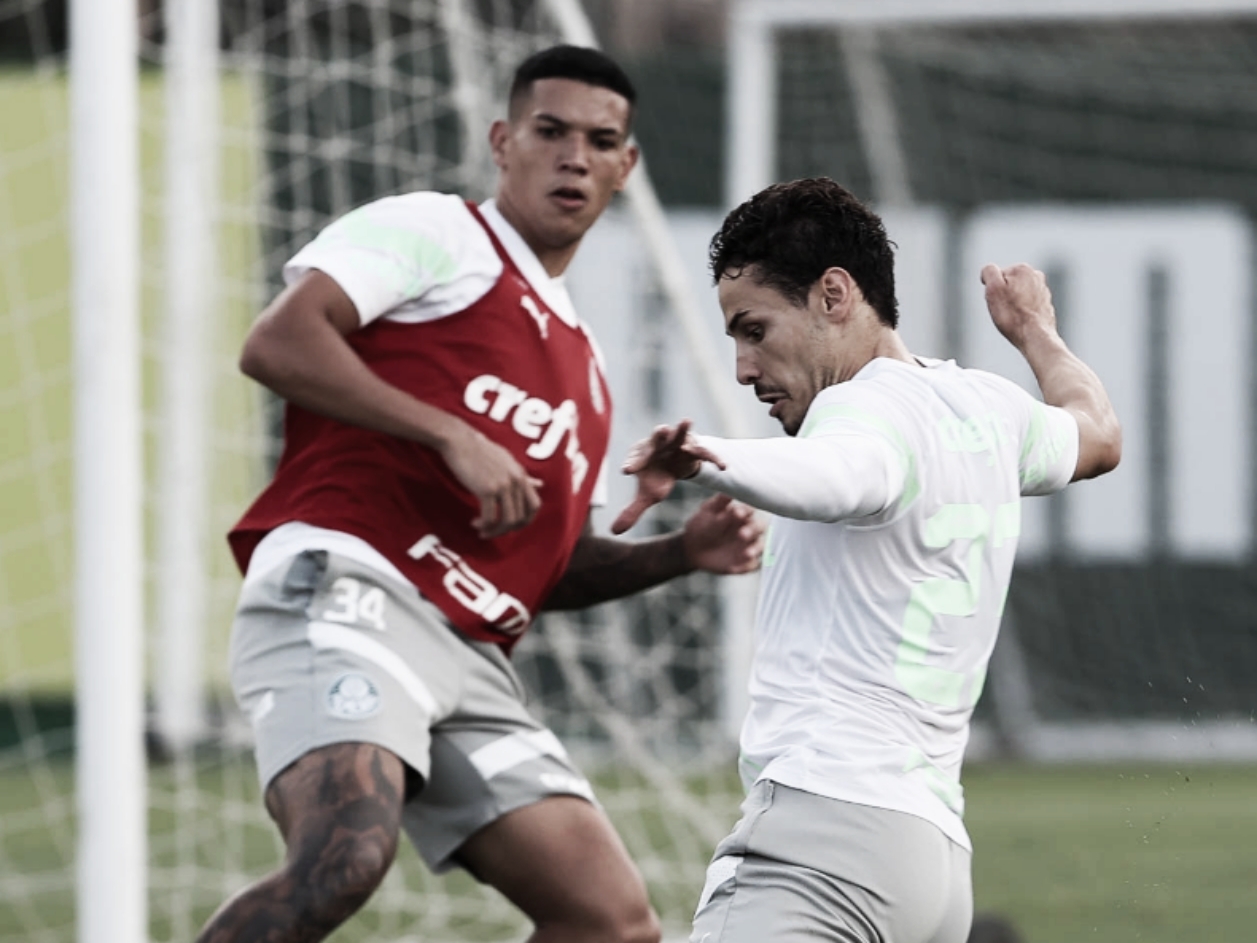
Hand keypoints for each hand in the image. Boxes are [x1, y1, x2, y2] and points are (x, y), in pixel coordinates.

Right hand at [439, 423, 541, 537]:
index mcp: (521, 475)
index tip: (511, 525)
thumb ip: (523, 476)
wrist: (459, 440)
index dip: (525, 520)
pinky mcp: (486, 489)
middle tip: (493, 531)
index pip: (535, 506)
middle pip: (522, 517)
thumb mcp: (507, 461)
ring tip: (483, 531)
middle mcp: (516, 481)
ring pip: (508, 521)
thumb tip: (540, 485)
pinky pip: (490, 518)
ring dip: (495, 531)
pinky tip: (475, 523)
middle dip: (507, 530)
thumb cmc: (480, 450)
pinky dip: (483, 525)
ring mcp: (503, 485)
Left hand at [611, 421, 725, 533]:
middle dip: (660, 434)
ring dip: (683, 429)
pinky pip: (705, 453)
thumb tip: (614, 532)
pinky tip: (724, 468)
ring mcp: (678, 444)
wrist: (675, 464)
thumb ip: (632, 511)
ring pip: (680, 435)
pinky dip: (714, 459)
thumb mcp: (647, 494)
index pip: (635, 458)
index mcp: (643, 454)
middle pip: (657, 436)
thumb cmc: (657, 477)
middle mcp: (660, 445)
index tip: (626, 471)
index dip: (632, 464)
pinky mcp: (695, 449)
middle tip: (662, 430)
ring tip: (687, 421)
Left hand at [682, 494, 764, 574]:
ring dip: (756, 549)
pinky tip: (741, 567)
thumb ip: (720, 502)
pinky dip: (749, 565)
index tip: (738, 513)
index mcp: (741, 514)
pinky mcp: (745, 562)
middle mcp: (749, 529)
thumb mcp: (707, 511)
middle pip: (760, 527)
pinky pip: (752, 565)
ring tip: (747, 553)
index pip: (750, 510)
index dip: (746, 511)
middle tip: (742, 534)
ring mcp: (748, 546)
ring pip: (761, 546)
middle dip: (753, 530)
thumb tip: (730, 488)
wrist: (691, 547)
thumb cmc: (701, 525)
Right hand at [981, 263, 1058, 349]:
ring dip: (1013, 304)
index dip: (992, 289)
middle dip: (1003, 295)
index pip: (995, 275)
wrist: (1034, 336)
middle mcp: (1036, 276)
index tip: (997, 301)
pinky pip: (1027, 305)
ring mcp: (1043, 290)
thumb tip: (989, 269)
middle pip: (1007, 284)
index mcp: (1022, 269)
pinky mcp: (1046, 304)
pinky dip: (1023, 312)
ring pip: (1017, 295)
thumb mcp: (993, 289)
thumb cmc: (1012, 315)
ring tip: (1013, 317)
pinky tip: (1022, 321)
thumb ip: (989, 272)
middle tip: (1004, 310)